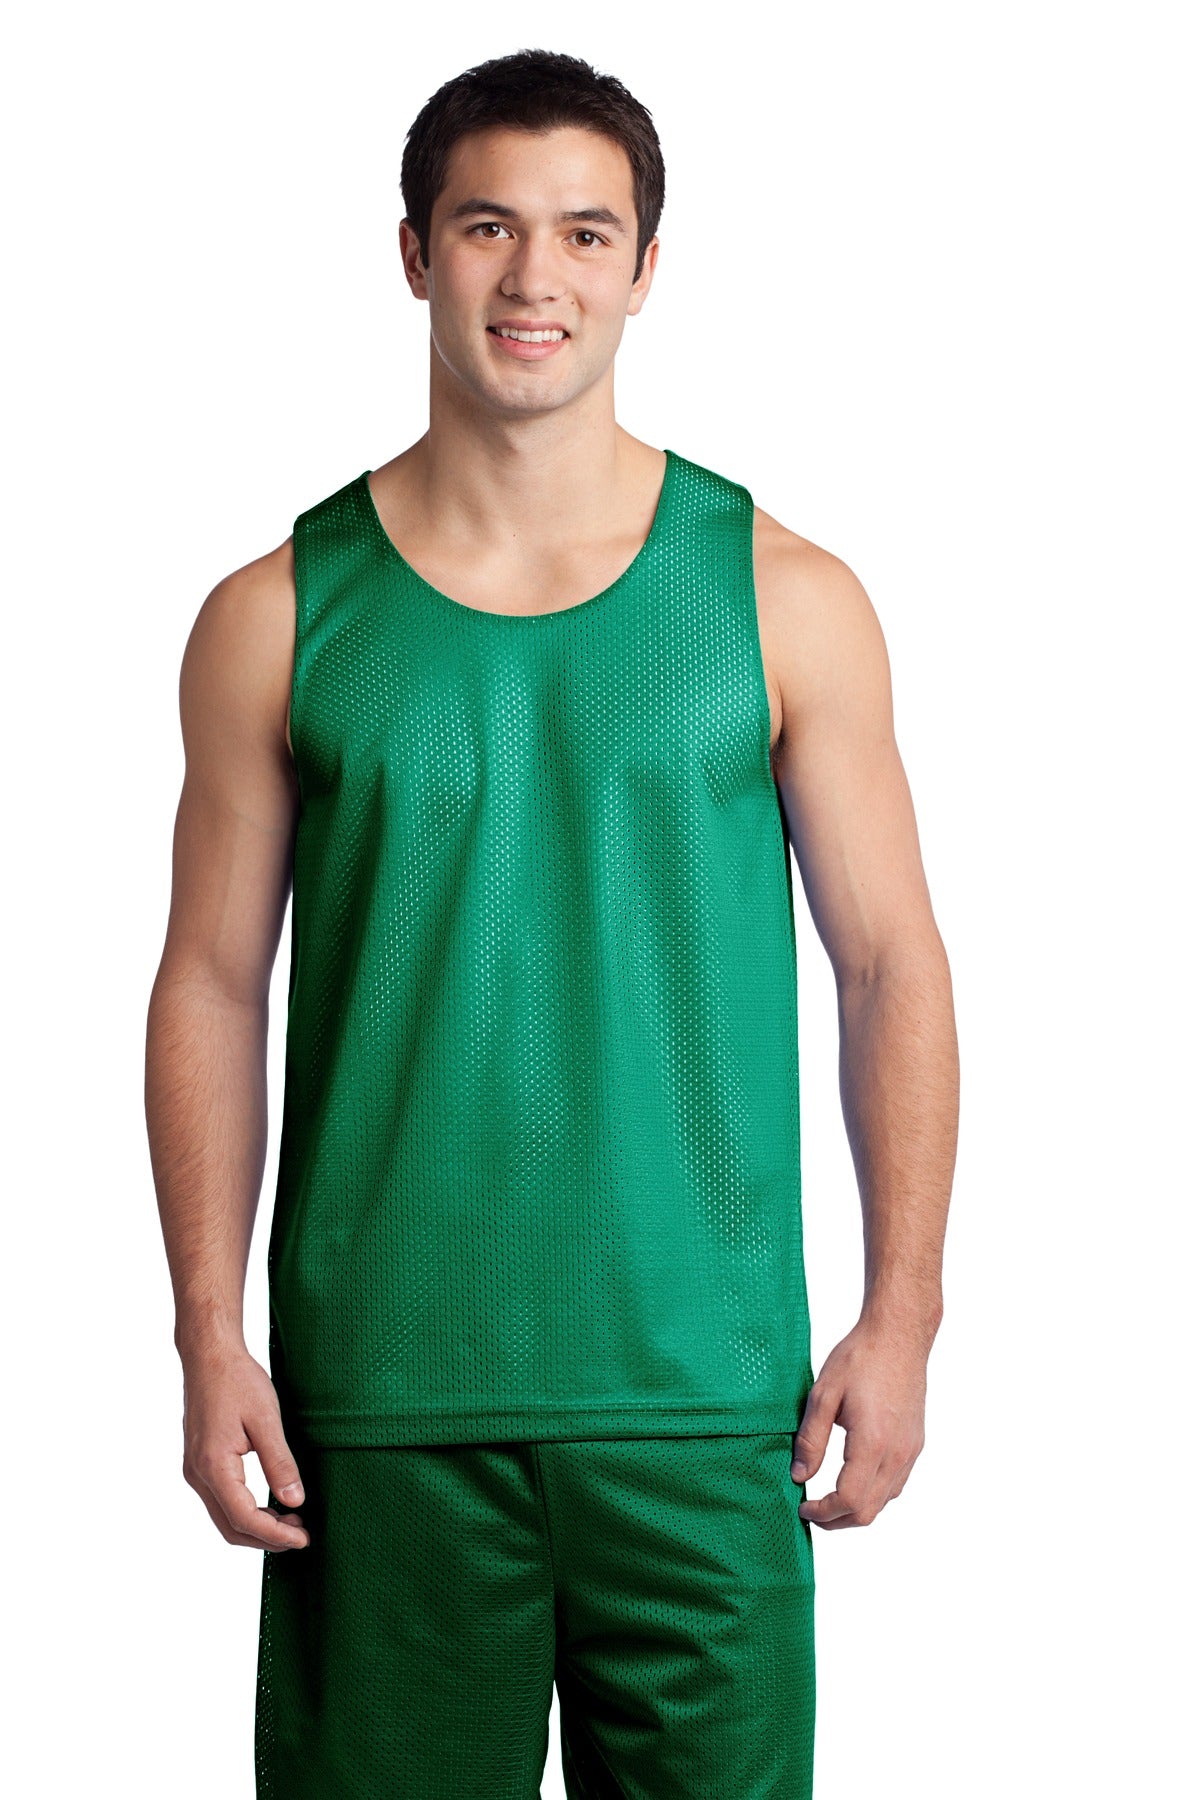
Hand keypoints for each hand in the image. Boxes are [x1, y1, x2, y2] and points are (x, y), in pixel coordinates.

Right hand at [180, 1343, 310, 1550]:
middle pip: (230, 1527)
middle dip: (267, 1539)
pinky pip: (221, 1500)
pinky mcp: (199, 1463)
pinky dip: (246, 1511)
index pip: (244, 1518)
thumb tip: (295, 1502)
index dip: (275, 1535)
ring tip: (293, 1522)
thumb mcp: (265, 1419)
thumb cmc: (237, 1380)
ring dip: (257, 1527)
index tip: (304, 1539)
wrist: (209, 1356)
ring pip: (224, 1517)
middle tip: (302, 1535)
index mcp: (213, 1466)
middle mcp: (198, 1474)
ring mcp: (195, 1470)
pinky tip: (270, 1505)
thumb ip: (279, 1463)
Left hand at [790, 1313, 929, 1528]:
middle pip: (868, 1511)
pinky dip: (874, 1494)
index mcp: (872, 1443)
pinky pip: (896, 1484)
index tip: (802, 1508)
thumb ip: (811, 1440)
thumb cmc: (860, 1359)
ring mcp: (910, 1450)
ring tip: (829, 1499)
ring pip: (885, 1502)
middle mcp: (896, 1453)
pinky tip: (855, 1480)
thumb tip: (799, 1476)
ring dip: (856, 1509)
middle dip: (837, 1520)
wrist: (899, 1336)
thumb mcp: (823, 1395)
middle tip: (812, 1511)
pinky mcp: (915, 1444)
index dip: (823, 1513)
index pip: (849, 1500)